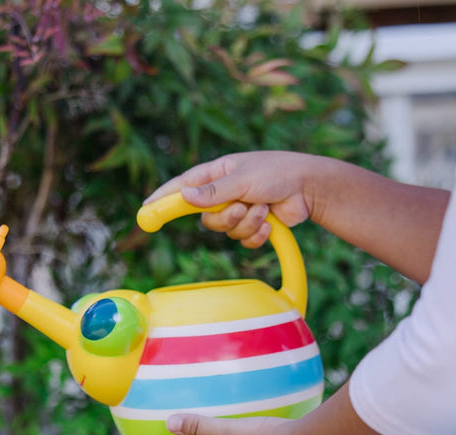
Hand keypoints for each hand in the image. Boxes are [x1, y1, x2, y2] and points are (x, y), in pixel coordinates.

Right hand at [144, 151, 317, 248]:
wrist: (308, 188)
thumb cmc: (276, 172)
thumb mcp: (242, 179)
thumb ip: (213, 192)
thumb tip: (184, 198)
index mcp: (217, 174)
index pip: (182, 187)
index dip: (163, 199)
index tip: (146, 210)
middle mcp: (224, 193)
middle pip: (206, 219)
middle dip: (226, 217)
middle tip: (241, 206)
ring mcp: (238, 210)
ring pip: (226, 232)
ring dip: (247, 223)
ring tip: (264, 207)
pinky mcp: (253, 226)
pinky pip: (244, 241)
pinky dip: (257, 233)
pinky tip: (270, 221)